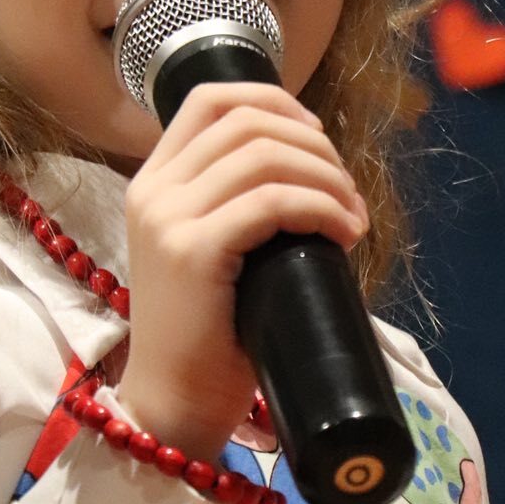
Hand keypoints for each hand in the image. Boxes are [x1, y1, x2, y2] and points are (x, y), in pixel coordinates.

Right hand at [115, 82, 369, 462]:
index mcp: (153, 183)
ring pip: (265, 156)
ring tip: (352, 217)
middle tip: (347, 191)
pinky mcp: (191, 251)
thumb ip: (236, 208)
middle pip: (248, 120)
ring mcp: (167, 219)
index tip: (318, 139)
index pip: (210, 99)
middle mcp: (152, 190)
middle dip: (315, 144)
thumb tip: (313, 175)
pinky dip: (320, 207)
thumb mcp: (214, 254)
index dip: (276, 103)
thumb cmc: (207, 339)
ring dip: (327, 177)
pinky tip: (343, 233)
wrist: (176, 404)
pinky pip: (272, 201)